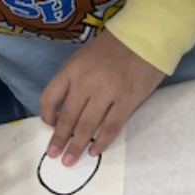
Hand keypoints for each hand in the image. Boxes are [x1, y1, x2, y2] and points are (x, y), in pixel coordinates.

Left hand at [41, 29, 163, 164]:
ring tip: (69, 160)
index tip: (50, 126)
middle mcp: (86, 81)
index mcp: (72, 69)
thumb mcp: (83, 58)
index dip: (47, 116)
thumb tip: (61, 114)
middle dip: (59, 139)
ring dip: (76, 146)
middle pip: (67, 117)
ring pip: (86, 126)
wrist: (148, 34)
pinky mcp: (128, 99)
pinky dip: (101, 142)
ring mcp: (108, 91)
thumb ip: (71, 82)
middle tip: (53, 154)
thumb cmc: (112, 49)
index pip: (49, 98)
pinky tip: (94, 151)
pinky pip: (111, 126)